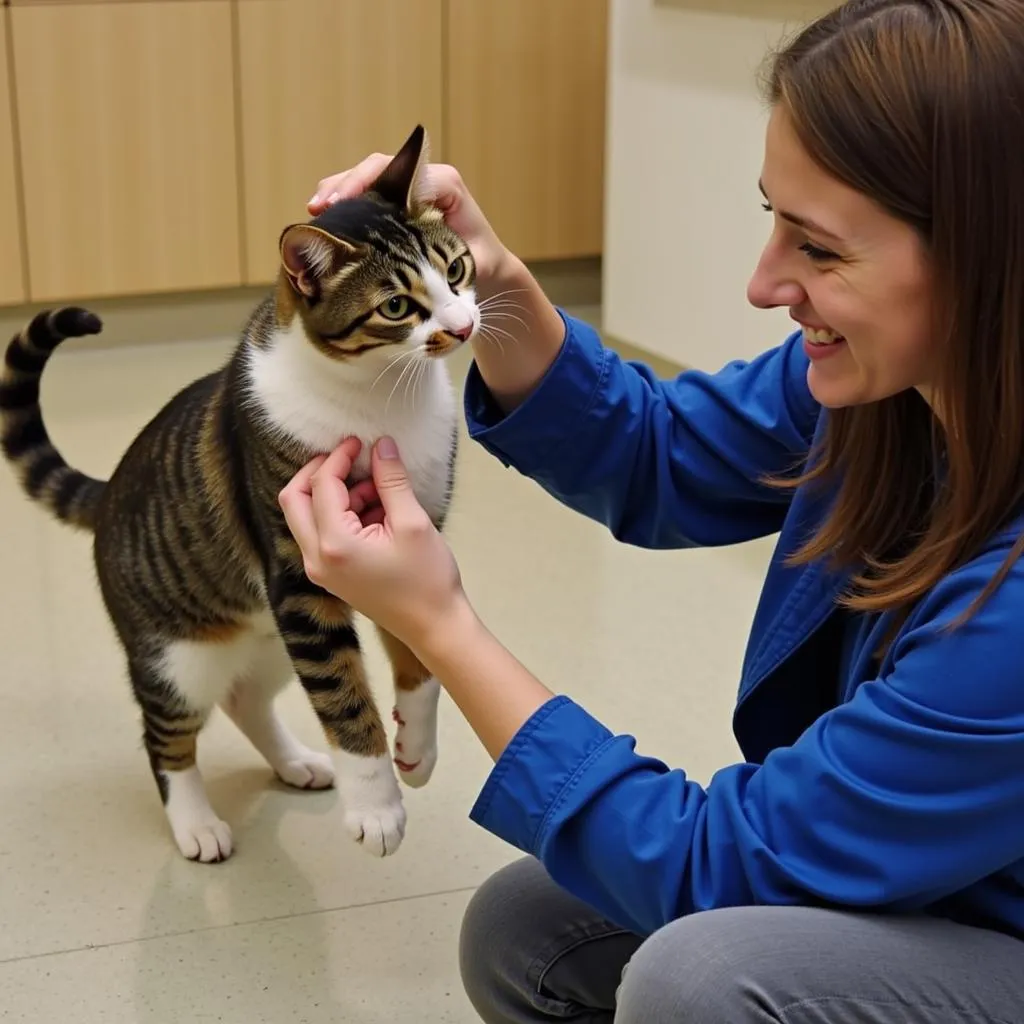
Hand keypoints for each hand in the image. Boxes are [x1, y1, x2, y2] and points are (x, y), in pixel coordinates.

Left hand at [279, 436, 466, 650]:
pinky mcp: (330, 575)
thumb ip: (392, 480)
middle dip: (319, 472)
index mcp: (334, 544)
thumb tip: (381, 445)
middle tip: (350, 458)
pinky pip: (320, 533)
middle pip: (294, 499)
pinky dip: (339, 514)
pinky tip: (375, 511)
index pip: (322, 485)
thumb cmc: (427, 579)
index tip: (361, 442)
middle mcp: (315, 557)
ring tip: (376, 490)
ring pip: (305, 516)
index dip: (339, 457)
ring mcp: (319, 569)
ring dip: (333, 494)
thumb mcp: (412, 522)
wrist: (434, 627)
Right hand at [308, 155, 511, 292]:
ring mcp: (406, 189)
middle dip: (348, 184)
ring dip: (339, 191)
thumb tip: (457, 320)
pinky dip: (344, 203)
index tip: (348, 203)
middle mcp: (424, 180)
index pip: (405, 173)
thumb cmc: (482, 266)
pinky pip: (365, 194)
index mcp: (446, 187)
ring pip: (367, 177)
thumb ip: (465, 288)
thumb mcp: (475, 274)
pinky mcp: (394, 202)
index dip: (374, 184)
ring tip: (316, 210)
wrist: (485, 265)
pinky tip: (323, 217)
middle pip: (379, 168)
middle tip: (323, 206)